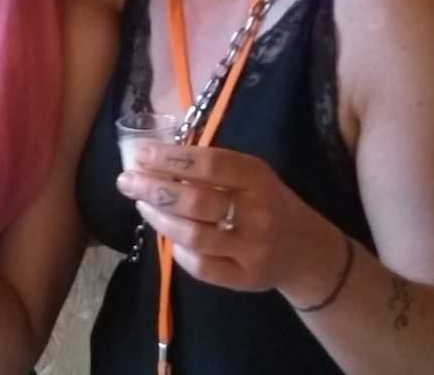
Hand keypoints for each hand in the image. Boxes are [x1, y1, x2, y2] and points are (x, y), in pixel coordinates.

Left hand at [116, 142, 337, 293]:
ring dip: (159, 219)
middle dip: (154, 189)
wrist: (307, 251)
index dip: (171, 159)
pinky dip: (178, 251)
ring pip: (194, 236)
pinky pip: (202, 267)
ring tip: (141, 205)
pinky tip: (167, 236)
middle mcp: (258, 213)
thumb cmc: (270, 203)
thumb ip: (214, 169)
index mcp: (258, 178)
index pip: (210, 165)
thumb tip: (156, 159)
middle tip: (126, 181)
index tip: (140, 154)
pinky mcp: (245, 279)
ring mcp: (252, 249)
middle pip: (196, 201)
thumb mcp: (253, 177)